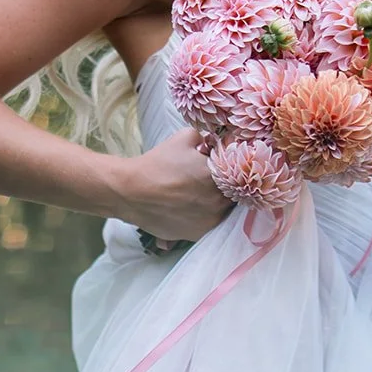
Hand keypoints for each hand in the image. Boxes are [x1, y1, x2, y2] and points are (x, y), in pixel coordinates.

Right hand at [110, 126, 235, 243]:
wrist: (132, 192)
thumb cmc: (158, 163)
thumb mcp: (184, 138)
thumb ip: (206, 138)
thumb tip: (214, 143)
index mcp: (220, 175)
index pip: (238, 172)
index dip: (230, 169)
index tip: (220, 167)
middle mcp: (220, 200)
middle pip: (233, 193)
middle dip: (223, 186)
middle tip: (205, 180)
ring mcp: (210, 220)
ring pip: (222, 210)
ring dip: (214, 203)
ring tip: (195, 195)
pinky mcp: (198, 234)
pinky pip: (208, 224)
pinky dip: (203, 216)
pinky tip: (188, 208)